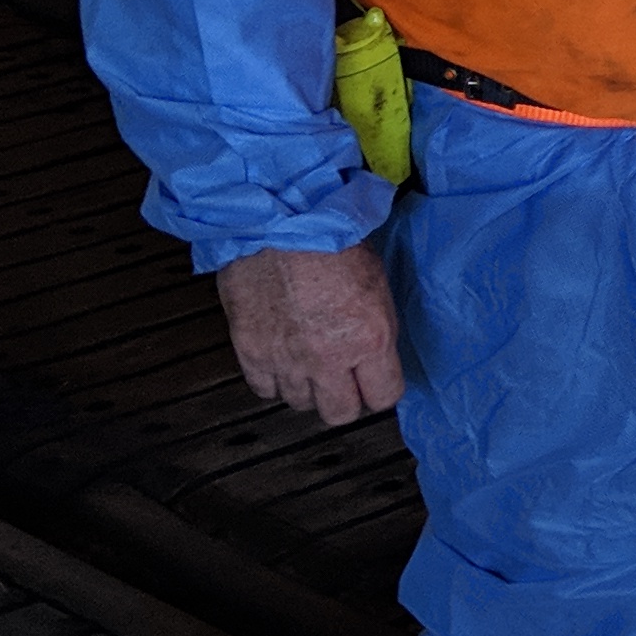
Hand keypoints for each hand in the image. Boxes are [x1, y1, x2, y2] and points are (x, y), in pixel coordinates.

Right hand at [220, 245, 403, 427]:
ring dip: (307, 387)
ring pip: (301, 404)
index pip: (384, 397)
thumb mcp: (377, 284)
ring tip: (309, 361)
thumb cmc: (333, 240)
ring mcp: (286, 359)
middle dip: (346, 399)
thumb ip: (376, 329)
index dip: (381, 390)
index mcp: (370, 339)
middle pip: (340, 414)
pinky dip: (273, 379)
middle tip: (343, 379)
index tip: (376, 381)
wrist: (280, 221)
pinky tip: (281, 359)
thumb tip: (372, 356)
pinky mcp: (251, 352)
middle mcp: (329, 358)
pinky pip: (265, 390)